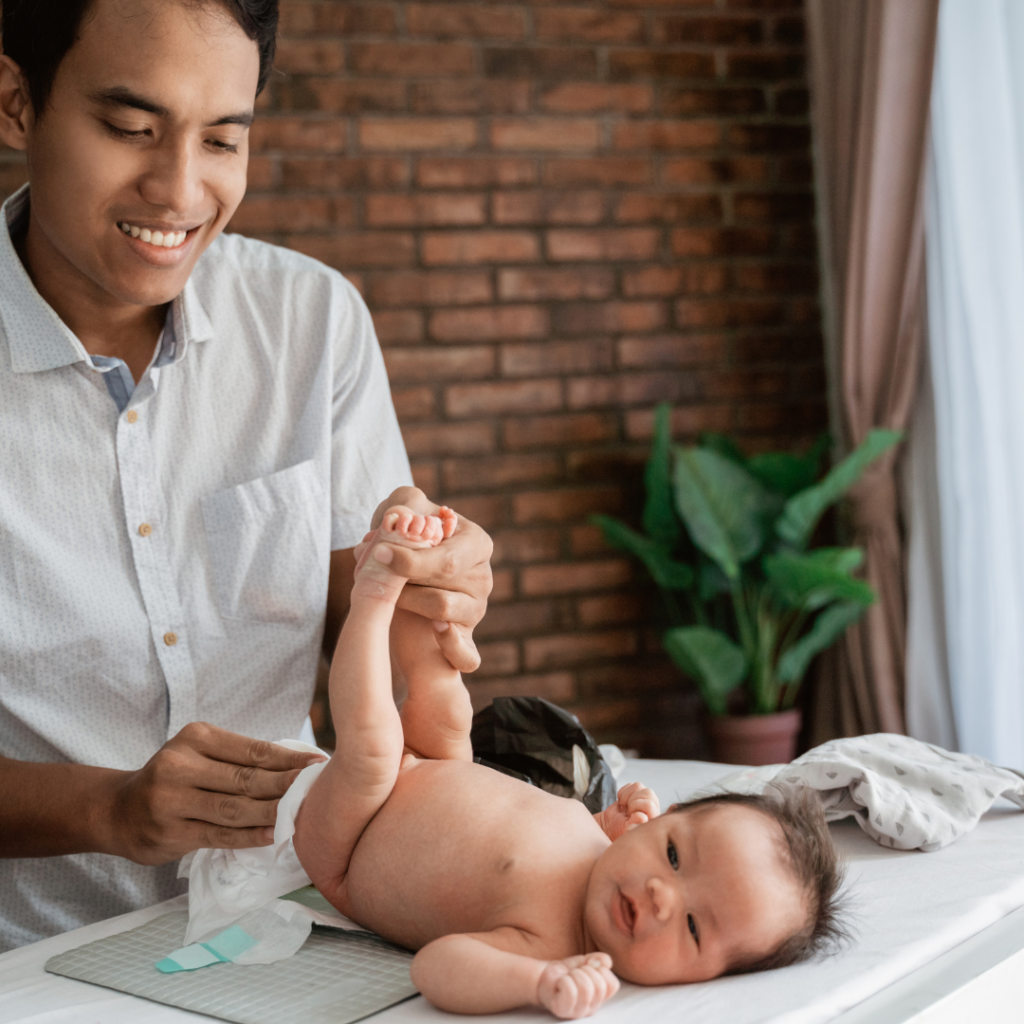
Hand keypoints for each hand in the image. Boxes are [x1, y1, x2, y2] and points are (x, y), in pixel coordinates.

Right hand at [105, 722, 324, 864]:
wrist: (118, 810)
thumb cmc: (175, 777)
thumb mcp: (199, 753)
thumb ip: (238, 758)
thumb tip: (296, 765)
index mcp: (196, 737)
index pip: (253, 749)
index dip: (289, 759)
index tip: (319, 763)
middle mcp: (180, 764)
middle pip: (247, 779)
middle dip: (286, 786)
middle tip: (317, 791)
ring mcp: (172, 800)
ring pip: (235, 808)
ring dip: (273, 812)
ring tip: (301, 814)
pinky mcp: (170, 832)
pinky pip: (219, 834)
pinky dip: (250, 836)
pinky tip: (273, 834)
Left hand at [368, 486, 492, 672]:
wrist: (397, 577)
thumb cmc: (404, 540)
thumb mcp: (402, 512)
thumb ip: (403, 505)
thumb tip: (399, 517)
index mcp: (476, 543)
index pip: (446, 559)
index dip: (410, 558)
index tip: (378, 553)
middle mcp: (483, 578)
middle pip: (442, 585)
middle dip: (401, 580)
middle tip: (371, 569)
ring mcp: (476, 611)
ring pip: (442, 613)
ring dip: (406, 603)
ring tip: (385, 592)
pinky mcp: (467, 640)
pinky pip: (468, 655)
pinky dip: (452, 646)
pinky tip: (433, 631)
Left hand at [537, 954, 619, 1018]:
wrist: (543, 976)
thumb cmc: (566, 971)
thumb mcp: (585, 961)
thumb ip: (599, 959)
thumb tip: (606, 963)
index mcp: (600, 997)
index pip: (613, 985)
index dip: (602, 970)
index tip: (589, 966)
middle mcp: (591, 1008)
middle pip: (600, 986)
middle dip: (587, 970)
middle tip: (576, 971)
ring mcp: (577, 1012)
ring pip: (586, 988)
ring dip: (575, 974)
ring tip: (568, 976)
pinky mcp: (563, 1010)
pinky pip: (570, 991)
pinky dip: (564, 980)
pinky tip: (561, 982)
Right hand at [595, 782, 660, 840]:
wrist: (612, 827)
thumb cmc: (621, 831)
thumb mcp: (627, 831)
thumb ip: (635, 824)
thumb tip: (642, 816)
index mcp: (653, 818)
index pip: (649, 805)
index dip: (636, 808)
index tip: (630, 816)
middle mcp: (653, 806)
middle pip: (647, 792)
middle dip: (632, 801)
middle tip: (627, 812)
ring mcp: (644, 798)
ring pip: (638, 786)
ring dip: (626, 796)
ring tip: (624, 807)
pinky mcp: (635, 792)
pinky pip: (630, 785)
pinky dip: (622, 793)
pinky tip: (622, 803)